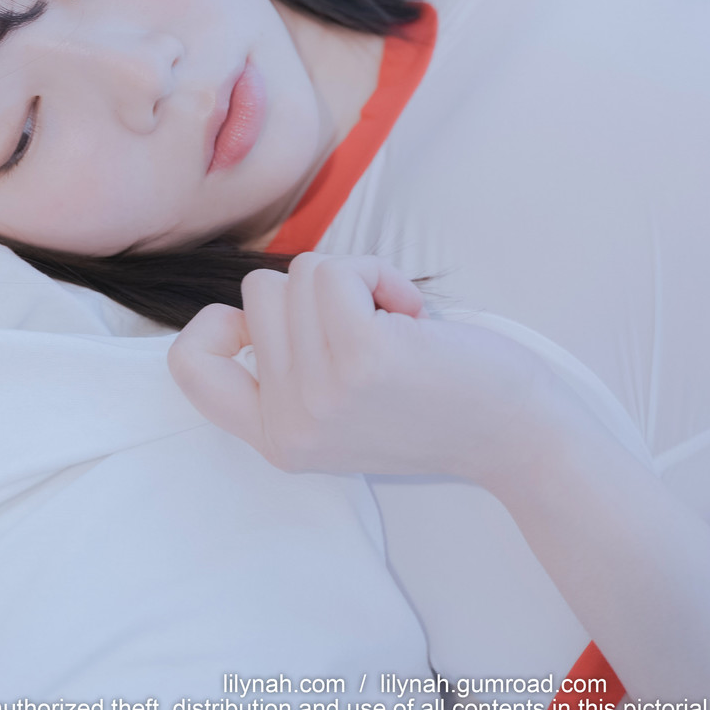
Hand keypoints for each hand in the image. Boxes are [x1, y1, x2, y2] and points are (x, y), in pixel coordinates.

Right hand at [167, 252, 576, 483]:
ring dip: (357, 278)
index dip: (218, 325)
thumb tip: (256, 298)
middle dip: (321, 291)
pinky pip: (338, 269)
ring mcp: (319, 393)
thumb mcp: (344, 407)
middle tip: (377, 331)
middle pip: (259, 293)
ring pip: (300, 273)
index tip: (275, 323)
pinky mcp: (359, 356)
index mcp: (278, 440)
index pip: (189, 368)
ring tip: (401, 327)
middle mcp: (288, 425)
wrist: (519, 436)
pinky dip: (378, 272)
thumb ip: (293, 368)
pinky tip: (413, 315)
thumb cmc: (442, 403)